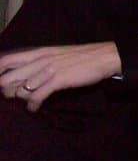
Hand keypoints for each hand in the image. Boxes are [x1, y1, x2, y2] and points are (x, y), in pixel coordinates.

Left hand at [0, 42, 121, 111]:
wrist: (104, 57)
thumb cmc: (81, 56)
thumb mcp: (56, 54)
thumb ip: (39, 62)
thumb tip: (25, 75)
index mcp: (37, 52)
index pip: (5, 61)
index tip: (1, 83)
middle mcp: (39, 60)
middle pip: (7, 78)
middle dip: (6, 91)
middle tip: (13, 96)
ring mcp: (48, 70)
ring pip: (20, 89)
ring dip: (22, 99)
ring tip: (29, 101)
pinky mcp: (58, 80)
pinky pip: (37, 96)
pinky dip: (33, 105)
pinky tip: (35, 108)